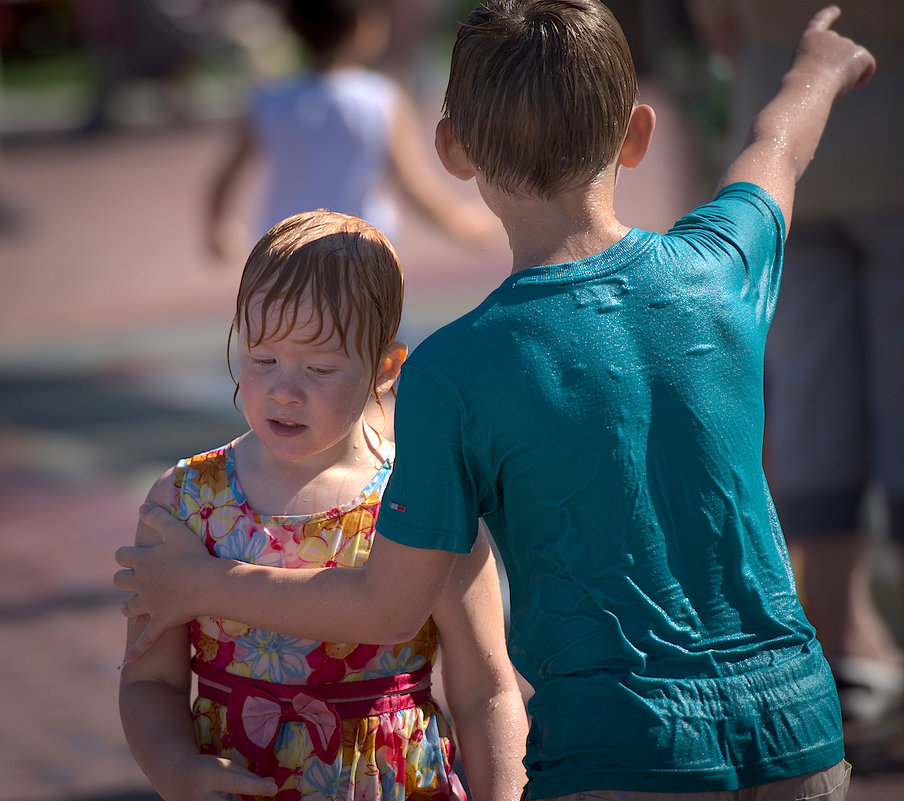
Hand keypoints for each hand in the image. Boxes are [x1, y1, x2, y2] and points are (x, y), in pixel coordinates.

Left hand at [115, 503, 211, 661]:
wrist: (207, 584)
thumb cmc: (194, 555)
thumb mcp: (176, 530)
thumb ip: (158, 517)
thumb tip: (141, 507)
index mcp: (141, 561)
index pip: (121, 555)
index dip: (127, 553)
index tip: (137, 553)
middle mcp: (139, 583)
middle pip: (119, 580)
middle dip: (125, 578)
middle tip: (139, 576)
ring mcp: (148, 604)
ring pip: (127, 607)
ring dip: (129, 605)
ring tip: (137, 604)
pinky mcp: (159, 621)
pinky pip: (145, 638)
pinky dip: (137, 649)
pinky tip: (128, 660)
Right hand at [166, 753, 277, 800]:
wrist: (174, 777)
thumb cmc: (205, 768)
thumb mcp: (224, 765)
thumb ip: (247, 776)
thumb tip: (272, 785)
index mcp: (211, 777)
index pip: (237, 783)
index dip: (257, 787)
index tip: (274, 788)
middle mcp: (202, 797)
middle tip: (265, 799)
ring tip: (242, 797)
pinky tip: (237, 800)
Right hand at [793, 6, 875, 98]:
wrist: (808, 88)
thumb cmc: (799, 89)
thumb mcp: (803, 75)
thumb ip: (818, 69)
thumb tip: (840, 76)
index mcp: (809, 38)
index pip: (820, 22)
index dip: (828, 15)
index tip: (836, 11)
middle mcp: (829, 37)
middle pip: (839, 53)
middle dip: (836, 68)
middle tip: (823, 84)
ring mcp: (846, 43)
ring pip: (851, 63)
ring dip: (845, 76)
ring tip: (831, 87)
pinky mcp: (859, 53)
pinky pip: (868, 66)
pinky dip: (863, 77)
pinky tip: (854, 86)